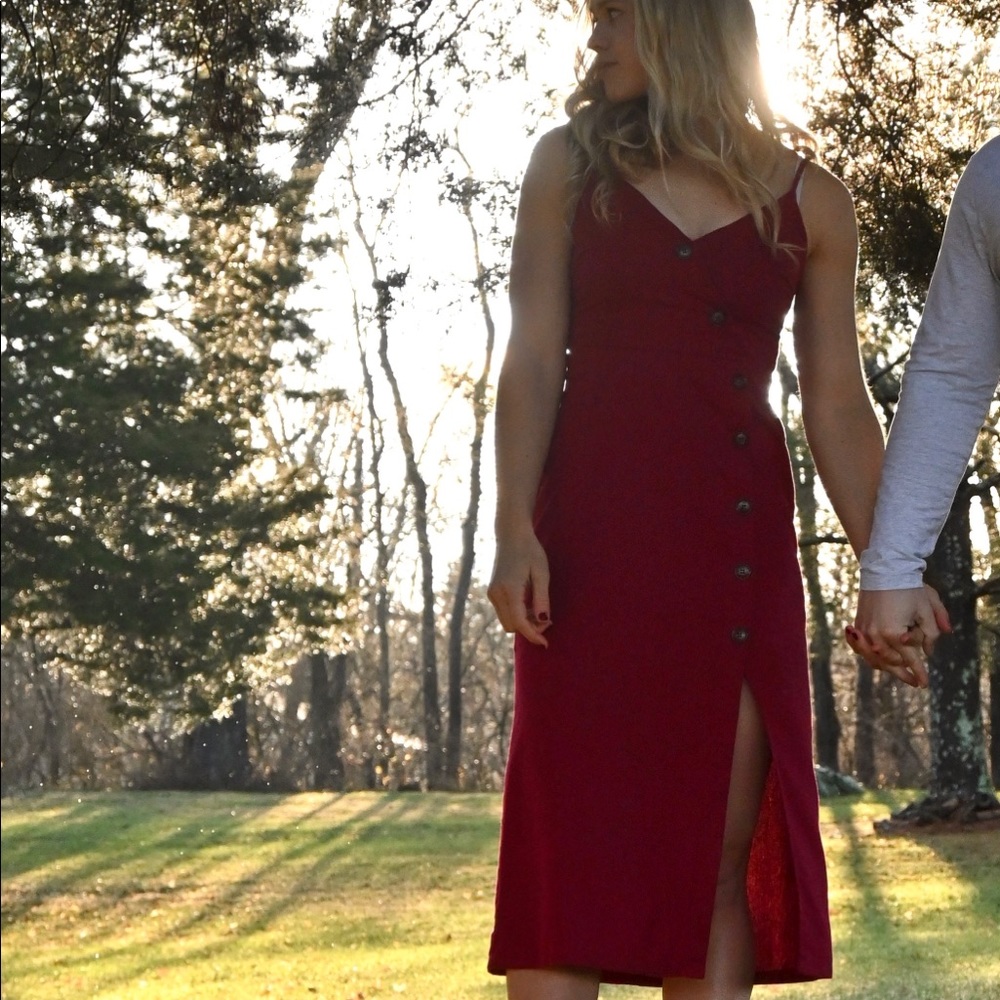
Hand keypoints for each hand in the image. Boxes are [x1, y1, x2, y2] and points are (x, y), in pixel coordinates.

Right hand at [487, 528, 551, 646]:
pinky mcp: (492, 592)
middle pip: (512, 626)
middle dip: (529, 629)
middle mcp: (496, 593)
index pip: (519, 622)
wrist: (511, 534)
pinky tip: (530, 605)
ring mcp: (492, 593)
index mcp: (509, 589)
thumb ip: (542, 598)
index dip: (533, 635)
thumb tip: (543, 621)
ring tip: (540, 611)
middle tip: (548, 620)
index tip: (546, 643)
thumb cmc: (530, 550)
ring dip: (523, 623)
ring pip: (507, 621)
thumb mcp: (541, 573)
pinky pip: (505, 613)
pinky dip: (517, 615)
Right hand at [846, 584, 950, 687]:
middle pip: (891, 663)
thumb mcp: (927, 610)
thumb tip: (930, 652)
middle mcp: (876, 636)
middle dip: (904, 673)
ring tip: (898, 673)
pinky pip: (861, 649)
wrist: (884, 569)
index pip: (910, 659)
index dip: (919, 672)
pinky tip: (876, 660)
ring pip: (874, 659)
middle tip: (914, 682)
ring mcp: (863, 632)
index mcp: (894, 634)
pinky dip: (869, 657)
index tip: (925, 684)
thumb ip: (933, 633)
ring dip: (887, 668)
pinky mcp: (857, 626)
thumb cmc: (909, 588)